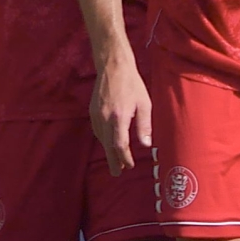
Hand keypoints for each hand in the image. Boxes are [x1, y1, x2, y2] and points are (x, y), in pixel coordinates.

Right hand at [89, 53, 151, 173]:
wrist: (113, 67)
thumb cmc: (132, 84)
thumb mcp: (144, 104)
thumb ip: (144, 125)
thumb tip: (146, 145)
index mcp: (119, 117)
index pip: (120, 144)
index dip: (124, 157)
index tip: (130, 165)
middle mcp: (105, 118)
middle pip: (108, 146)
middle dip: (113, 160)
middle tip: (118, 173)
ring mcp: (96, 115)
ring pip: (101, 139)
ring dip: (108, 151)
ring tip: (116, 161)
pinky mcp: (92, 111)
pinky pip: (97, 131)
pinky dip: (103, 140)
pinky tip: (109, 144)